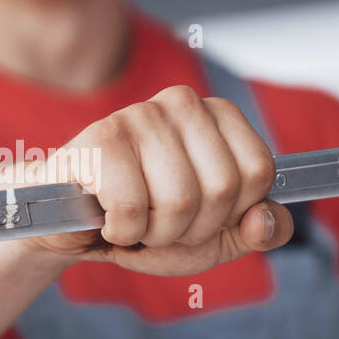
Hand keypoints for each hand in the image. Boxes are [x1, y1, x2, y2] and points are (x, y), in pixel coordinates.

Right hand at [28, 85, 292, 275]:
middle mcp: (182, 102)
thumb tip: (269, 220)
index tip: (199, 213)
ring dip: (153, 233)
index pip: (259, 172)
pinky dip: (121, 231)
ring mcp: (140, 115)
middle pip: (222, 189)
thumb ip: (254, 230)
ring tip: (133, 219)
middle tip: (159, 221)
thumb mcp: (213, 235)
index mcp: (217, 116)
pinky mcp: (100, 138)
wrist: (69, 225)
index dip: (231, 211)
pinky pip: (133, 208)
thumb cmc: (143, 221)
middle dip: (190, 227)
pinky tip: (107, 216)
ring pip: (179, 202)